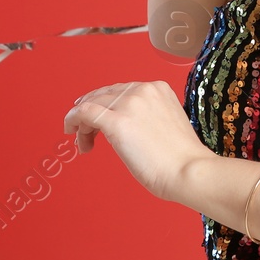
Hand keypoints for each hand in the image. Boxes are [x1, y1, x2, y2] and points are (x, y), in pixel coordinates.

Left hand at [63, 81, 209, 203]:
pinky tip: (71, 130)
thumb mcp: (167, 124)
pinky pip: (84, 113)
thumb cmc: (181, 158)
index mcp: (158, 88)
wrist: (189, 171)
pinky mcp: (117, 122)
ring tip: (83, 143)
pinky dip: (73, 119)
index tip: (98, 120)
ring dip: (83, 122)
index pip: (121, 90)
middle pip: (105, 95)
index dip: (106, 104)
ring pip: (92, 103)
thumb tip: (128, 126)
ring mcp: (129, 104)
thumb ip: (149, 117)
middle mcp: (143, 90)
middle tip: (86, 134)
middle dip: (92, 113)